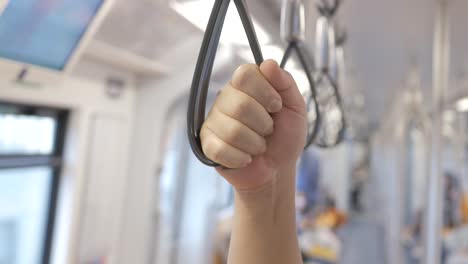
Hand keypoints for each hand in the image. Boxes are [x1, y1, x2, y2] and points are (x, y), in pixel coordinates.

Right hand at [200, 60, 306, 189]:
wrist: (277, 169)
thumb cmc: (285, 136)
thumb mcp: (295, 108)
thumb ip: (285, 83)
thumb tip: (268, 64)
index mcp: (244, 85)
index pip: (244, 74)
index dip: (265, 92)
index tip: (276, 106)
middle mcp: (225, 98)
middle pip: (240, 104)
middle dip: (263, 124)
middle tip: (268, 131)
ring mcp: (213, 121)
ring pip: (233, 130)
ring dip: (255, 144)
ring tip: (258, 146)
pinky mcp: (207, 144)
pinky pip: (220, 149)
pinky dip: (241, 158)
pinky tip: (246, 158)